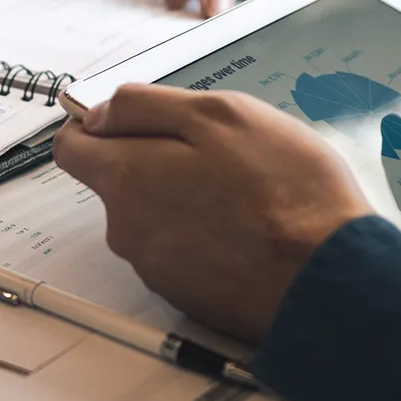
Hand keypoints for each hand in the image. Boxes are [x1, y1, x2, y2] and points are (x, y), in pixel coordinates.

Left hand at [53, 85, 371, 343]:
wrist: (329, 282)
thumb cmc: (286, 195)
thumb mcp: (220, 114)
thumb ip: (146, 106)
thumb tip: (100, 112)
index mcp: (125, 178)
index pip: (71, 146)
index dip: (97, 124)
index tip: (131, 117)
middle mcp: (127, 228)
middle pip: (117, 179)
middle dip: (154, 158)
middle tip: (215, 150)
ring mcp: (154, 266)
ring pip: (153, 213)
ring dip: (185, 195)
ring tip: (244, 189)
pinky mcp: (185, 294)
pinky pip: (181, 248)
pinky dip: (204, 232)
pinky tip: (249, 225)